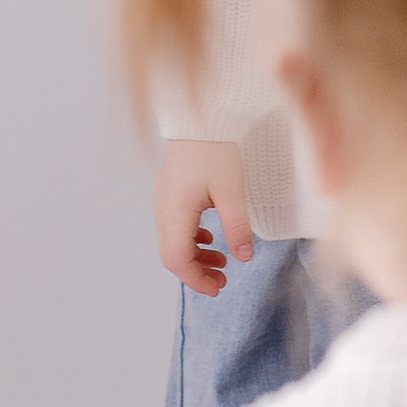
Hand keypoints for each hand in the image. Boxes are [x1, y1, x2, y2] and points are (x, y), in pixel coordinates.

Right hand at [155, 140, 254, 294]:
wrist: (199, 117)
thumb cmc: (215, 149)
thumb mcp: (232, 191)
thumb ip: (237, 227)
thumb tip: (244, 258)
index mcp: (174, 212)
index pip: (177, 260)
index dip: (196, 280)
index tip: (218, 288)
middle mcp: (162, 210)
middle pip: (171, 255)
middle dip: (196, 273)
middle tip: (223, 281)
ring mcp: (163, 201)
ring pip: (172, 242)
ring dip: (195, 256)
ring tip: (221, 261)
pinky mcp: (169, 193)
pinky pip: (174, 226)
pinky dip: (191, 239)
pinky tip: (210, 237)